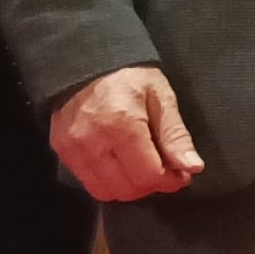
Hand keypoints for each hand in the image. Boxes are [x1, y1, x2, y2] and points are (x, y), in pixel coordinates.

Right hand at [51, 65, 203, 200]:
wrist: (85, 61)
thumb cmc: (129, 77)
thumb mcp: (160, 97)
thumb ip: (175, 135)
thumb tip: (192, 167)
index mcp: (123, 123)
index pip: (148, 175)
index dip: (170, 181)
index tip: (181, 175)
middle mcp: (94, 140)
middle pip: (128, 189)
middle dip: (151, 186)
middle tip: (162, 170)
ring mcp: (73, 148)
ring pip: (106, 192)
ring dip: (129, 187)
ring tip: (140, 168)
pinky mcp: (62, 151)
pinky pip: (88, 183)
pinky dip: (108, 181)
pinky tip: (119, 164)